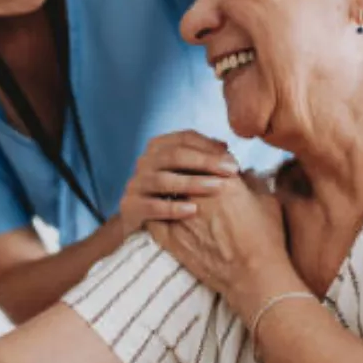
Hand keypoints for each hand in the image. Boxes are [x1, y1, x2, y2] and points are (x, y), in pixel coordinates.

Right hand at [118, 131, 239, 237]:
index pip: (184, 138)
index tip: (233, 161)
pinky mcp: (129, 206)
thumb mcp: (191, 175)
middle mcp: (145, 162)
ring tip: (217, 188)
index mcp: (159, 148)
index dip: (209, 146)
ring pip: (163, 179)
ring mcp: (135, 183)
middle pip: (174, 155)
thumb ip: (206, 159)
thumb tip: (224, 147)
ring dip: (192, 182)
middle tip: (231, 172)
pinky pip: (151, 205)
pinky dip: (172, 208)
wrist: (145, 225)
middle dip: (205, 162)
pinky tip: (193, 210)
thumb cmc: (175, 196)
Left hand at [147, 172, 287, 304]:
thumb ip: (254, 181)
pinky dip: (157, 211)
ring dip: (169, 188)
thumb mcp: (269, 202)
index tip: (210, 164)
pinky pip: (154, 216)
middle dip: (186, 170)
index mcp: (223, 179)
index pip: (207, 157)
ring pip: (166, 191)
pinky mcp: (170, 237)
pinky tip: (160, 212)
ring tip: (174, 193)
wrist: (254, 277)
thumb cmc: (267, 241)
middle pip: (183, 169)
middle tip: (188, 176)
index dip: (208, 158)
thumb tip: (247, 173)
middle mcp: (198, 192)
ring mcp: (181, 214)